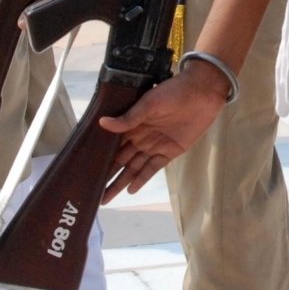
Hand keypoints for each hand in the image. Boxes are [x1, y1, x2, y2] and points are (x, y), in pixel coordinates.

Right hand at [98, 62, 229, 197]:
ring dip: (120, 182)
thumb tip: (102, 124)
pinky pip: (153, 168)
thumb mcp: (149, 102)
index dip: (100, 157)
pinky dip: (142, 179)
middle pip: (120, 160)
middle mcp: (141, 137)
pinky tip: (130, 190)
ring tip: (105, 197)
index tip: (85, 170)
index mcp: (133, 124)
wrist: (202, 93)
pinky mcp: (170, 152)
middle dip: (107, 175)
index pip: (112, 144)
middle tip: (92, 191)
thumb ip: (129, 118)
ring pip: (134, 168)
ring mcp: (155, 146)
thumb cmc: (174, 92)